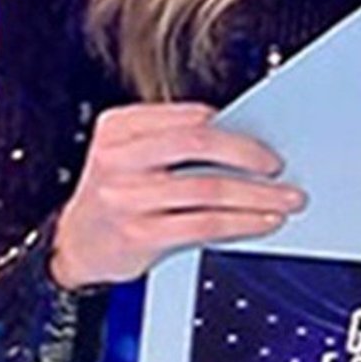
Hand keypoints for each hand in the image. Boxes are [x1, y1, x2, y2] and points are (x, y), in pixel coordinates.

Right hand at [48, 103, 304, 289]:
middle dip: (247, 153)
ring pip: (207, 188)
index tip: (261, 136)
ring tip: (285, 199)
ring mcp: (127, 198)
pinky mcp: (139, 235)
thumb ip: (171, 142)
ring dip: (257, 194)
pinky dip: (241, 222)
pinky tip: (262, 222)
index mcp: (119, 128)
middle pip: (197, 143)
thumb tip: (242, 142)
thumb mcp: (128, 155)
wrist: (75, 245)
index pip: (186, 116)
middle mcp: (119, 159)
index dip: (230, 125)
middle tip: (277, 165)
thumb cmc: (117, 194)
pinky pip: (203, 224)